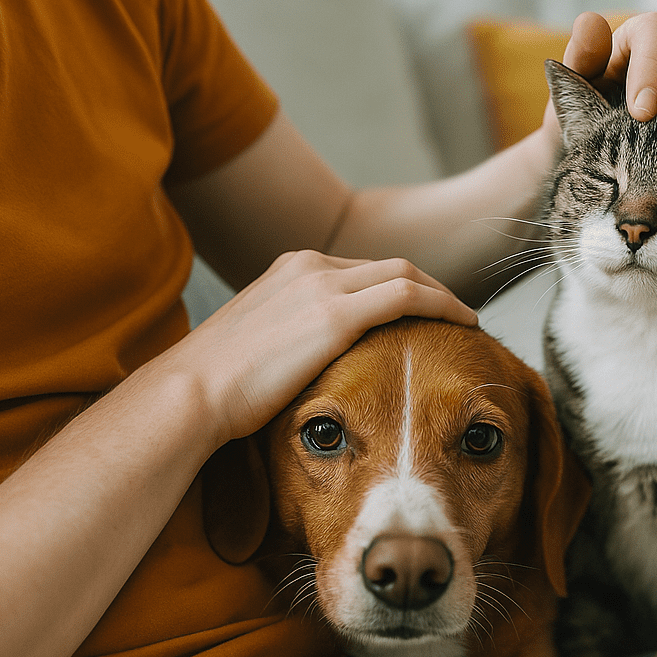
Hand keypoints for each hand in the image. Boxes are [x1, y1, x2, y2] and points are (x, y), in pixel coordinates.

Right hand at [162, 250, 477, 445]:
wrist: (191, 392)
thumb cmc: (218, 384)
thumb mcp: (259, 344)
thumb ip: (292, 336)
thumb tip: (311, 360)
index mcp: (290, 269)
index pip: (361, 269)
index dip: (399, 287)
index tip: (421, 311)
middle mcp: (309, 266)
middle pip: (389, 264)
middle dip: (428, 285)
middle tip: (454, 312)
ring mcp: (323, 286)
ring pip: (406, 274)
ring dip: (442, 294)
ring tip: (465, 319)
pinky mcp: (335, 316)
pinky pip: (407, 297)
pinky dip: (442, 305)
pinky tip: (463, 324)